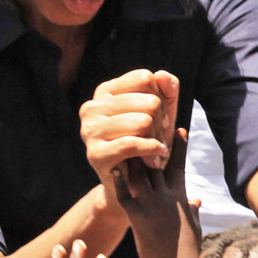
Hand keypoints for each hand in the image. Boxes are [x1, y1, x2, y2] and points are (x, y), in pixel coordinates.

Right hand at [80, 70, 180, 197]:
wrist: (133, 182)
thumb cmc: (148, 141)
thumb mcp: (162, 113)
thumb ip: (167, 90)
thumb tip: (162, 75)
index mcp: (105, 91)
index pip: (146, 78)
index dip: (162, 97)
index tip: (162, 116)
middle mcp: (92, 107)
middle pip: (149, 102)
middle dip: (163, 122)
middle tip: (161, 137)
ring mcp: (89, 130)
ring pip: (143, 122)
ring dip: (158, 139)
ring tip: (158, 150)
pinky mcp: (95, 154)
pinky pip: (132, 144)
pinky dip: (152, 150)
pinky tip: (157, 158)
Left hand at [112, 129, 199, 257]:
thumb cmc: (187, 250)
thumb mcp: (193, 226)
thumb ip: (192, 210)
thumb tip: (197, 202)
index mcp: (180, 197)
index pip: (179, 165)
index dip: (178, 146)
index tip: (179, 127)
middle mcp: (166, 196)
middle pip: (156, 162)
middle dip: (151, 141)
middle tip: (145, 121)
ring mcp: (152, 206)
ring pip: (140, 174)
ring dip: (131, 155)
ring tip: (124, 136)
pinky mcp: (138, 218)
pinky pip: (126, 196)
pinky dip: (119, 182)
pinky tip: (112, 168)